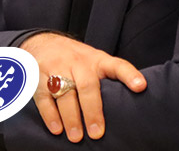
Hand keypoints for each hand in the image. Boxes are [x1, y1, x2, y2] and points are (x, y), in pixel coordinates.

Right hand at [21, 32, 146, 142]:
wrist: (43, 42)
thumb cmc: (76, 59)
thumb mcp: (95, 61)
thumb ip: (109, 79)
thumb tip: (130, 106)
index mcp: (97, 60)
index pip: (117, 65)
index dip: (130, 75)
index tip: (141, 86)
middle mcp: (77, 62)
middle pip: (86, 85)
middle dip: (92, 110)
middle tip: (97, 132)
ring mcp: (56, 67)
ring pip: (64, 92)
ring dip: (70, 117)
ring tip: (76, 136)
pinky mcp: (37, 75)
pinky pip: (43, 96)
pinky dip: (49, 114)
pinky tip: (57, 128)